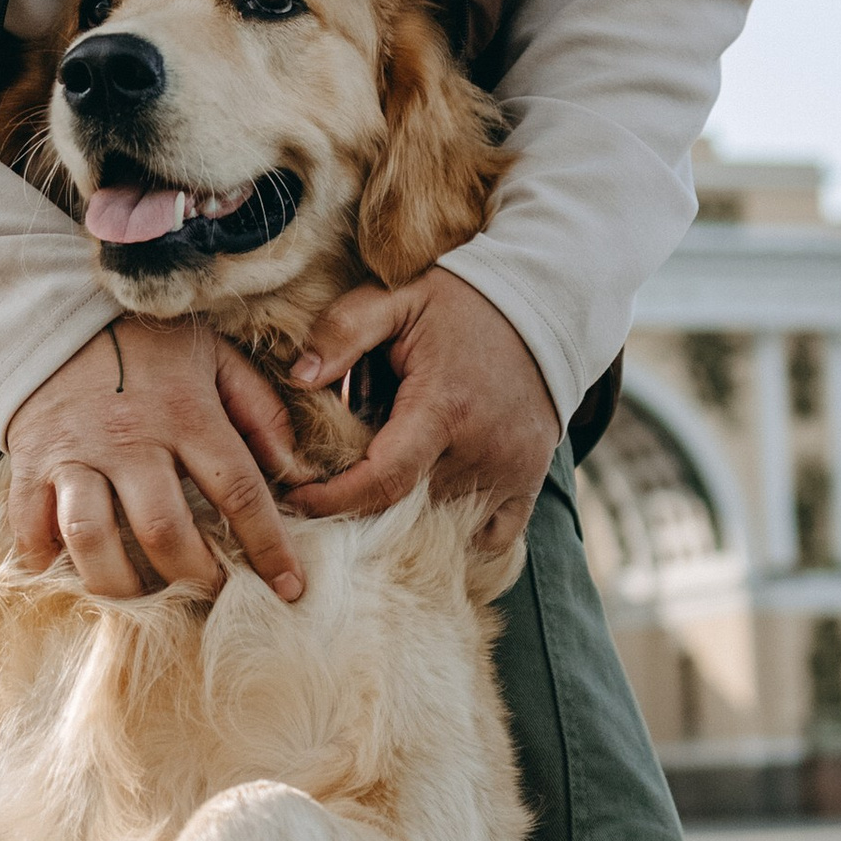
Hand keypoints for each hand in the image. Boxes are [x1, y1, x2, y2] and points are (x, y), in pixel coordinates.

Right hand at [7, 315, 306, 602]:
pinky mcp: (30, 465)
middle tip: (210, 590)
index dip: (268, 546)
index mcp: (186, 413)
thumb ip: (261, 414)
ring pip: (91, 538)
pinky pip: (31, 527)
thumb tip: (298, 474)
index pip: (239, 491)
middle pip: (162, 529)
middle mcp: (131, 439)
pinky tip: (71, 575)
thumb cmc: (149, 346)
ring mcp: (75, 454)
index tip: (289, 587)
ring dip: (121, 584)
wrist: (58, 315)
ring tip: (144, 599)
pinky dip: (47, 561)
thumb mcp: (217, 360)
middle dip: (192, 576)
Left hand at [285, 266, 558, 551]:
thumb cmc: (459, 305)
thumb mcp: (397, 299)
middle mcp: (481, 450)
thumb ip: (343, 330)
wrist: (543, 309)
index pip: (382, 480)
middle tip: (323, 495)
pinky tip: (424, 516)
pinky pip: (489, 540)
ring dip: (402, 522)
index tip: (297, 499)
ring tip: (369, 500)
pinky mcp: (529, 484)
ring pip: (441, 526)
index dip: (333, 500)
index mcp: (443, 408)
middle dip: (358, 510)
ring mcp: (510, 473)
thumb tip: (299, 377)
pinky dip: (455, 536)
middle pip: (405, 509)